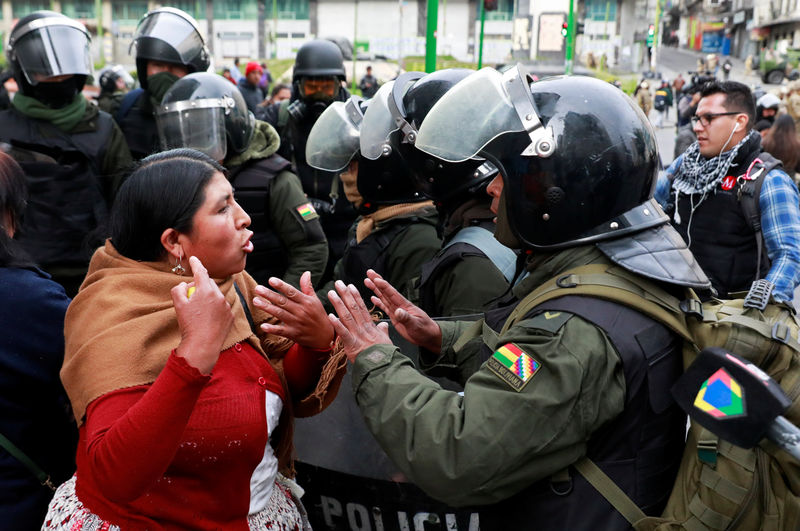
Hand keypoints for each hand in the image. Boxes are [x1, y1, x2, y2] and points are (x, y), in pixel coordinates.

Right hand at [172, 256, 234, 374]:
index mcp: (206, 290)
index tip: (194, 259)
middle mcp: (219, 295)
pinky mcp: (230, 316)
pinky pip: (221, 307)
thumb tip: (185, 284)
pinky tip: (207, 320)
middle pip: (209, 284)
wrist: (202, 345)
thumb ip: (179, 289)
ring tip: (199, 313)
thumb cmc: (189, 324)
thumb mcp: (178, 304)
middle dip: (200, 285)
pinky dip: (214, 310)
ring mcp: (226, 306)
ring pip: (215, 296)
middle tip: (190, 296)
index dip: (196, 264)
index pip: (201, 272)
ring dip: (208, 299)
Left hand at [253, 271, 334, 349]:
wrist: (325, 337)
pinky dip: (272, 329)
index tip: (271, 280)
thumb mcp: (315, 300)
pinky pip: (281, 331)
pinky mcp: (293, 334)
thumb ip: (308, 287)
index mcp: (306, 302)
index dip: (281, 286)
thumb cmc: (318, 316)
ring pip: (280, 314)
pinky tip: (263, 326)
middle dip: (269, 295)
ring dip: (267, 307)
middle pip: (283, 301)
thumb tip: (306, 272)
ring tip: (256, 301)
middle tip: (257, 288)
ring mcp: (297, 323)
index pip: (291, 292)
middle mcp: (301, 311)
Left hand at [327, 280, 392, 362]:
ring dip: (338, 304)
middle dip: (345, 294)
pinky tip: (330, 316)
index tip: (350, 286)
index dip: (355, 296)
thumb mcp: (386, 340)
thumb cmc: (384, 354)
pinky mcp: (351, 344)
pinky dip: (336, 324)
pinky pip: (343, 332)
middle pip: (353, 307)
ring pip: (346, 316)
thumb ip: (383, 331)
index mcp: (370, 326)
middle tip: (338, 283)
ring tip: (331, 293)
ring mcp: (357, 335)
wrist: (382, 366)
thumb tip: (384, 326)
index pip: (361, 307)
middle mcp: (362, 327)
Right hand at [365, 269, 441, 353]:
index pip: (392, 293)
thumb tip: (398, 311)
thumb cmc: (425, 329)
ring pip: (384, 297)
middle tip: (369, 272)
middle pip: (386, 291)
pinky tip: (372, 298)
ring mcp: (396, 310)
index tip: (375, 278)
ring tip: (367, 281)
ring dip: (375, 289)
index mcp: (404, 305)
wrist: (428, 336)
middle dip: (377, 281)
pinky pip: (385, 307)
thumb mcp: (416, 324)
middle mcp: (399, 305)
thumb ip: (406, 317)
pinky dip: (379, 302)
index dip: (384, 286)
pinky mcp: (395, 317)